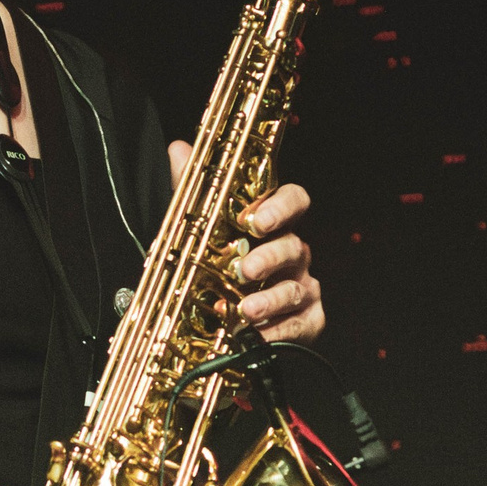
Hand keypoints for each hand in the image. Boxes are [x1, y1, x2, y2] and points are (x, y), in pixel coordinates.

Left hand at [167, 140, 325, 347]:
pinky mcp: (307, 322)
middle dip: (269, 257)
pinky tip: (255, 336)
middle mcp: (293, 254)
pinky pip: (300, 326)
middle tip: (243, 269)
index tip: (256, 219)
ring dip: (270, 299)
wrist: (219, 321)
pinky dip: (278, 332)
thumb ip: (193, 192)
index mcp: (274, 226)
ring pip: (296, 288)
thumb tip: (179, 148)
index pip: (294, 202)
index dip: (281, 207)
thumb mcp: (200, 231)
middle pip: (294, 246)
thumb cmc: (218, 269)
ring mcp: (302, 288)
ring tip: (244, 309)